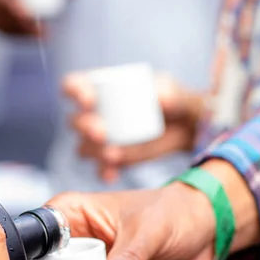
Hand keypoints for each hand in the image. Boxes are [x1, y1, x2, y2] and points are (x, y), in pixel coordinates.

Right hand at [64, 71, 203, 182]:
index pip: (73, 86)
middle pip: (75, 121)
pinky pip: (100, 168)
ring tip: (113, 154)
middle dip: (85, 126)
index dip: (74, 92)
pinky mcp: (112, 160)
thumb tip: (161, 98)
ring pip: (83, 147)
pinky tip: (113, 174)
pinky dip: (104, 172)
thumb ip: (169, 92)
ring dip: (94, 152)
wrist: (185, 127)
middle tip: (102, 133)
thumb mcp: (173, 90)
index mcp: (99, 89)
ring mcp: (101, 140)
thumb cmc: (172, 99)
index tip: (89, 101)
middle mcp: (94, 114)